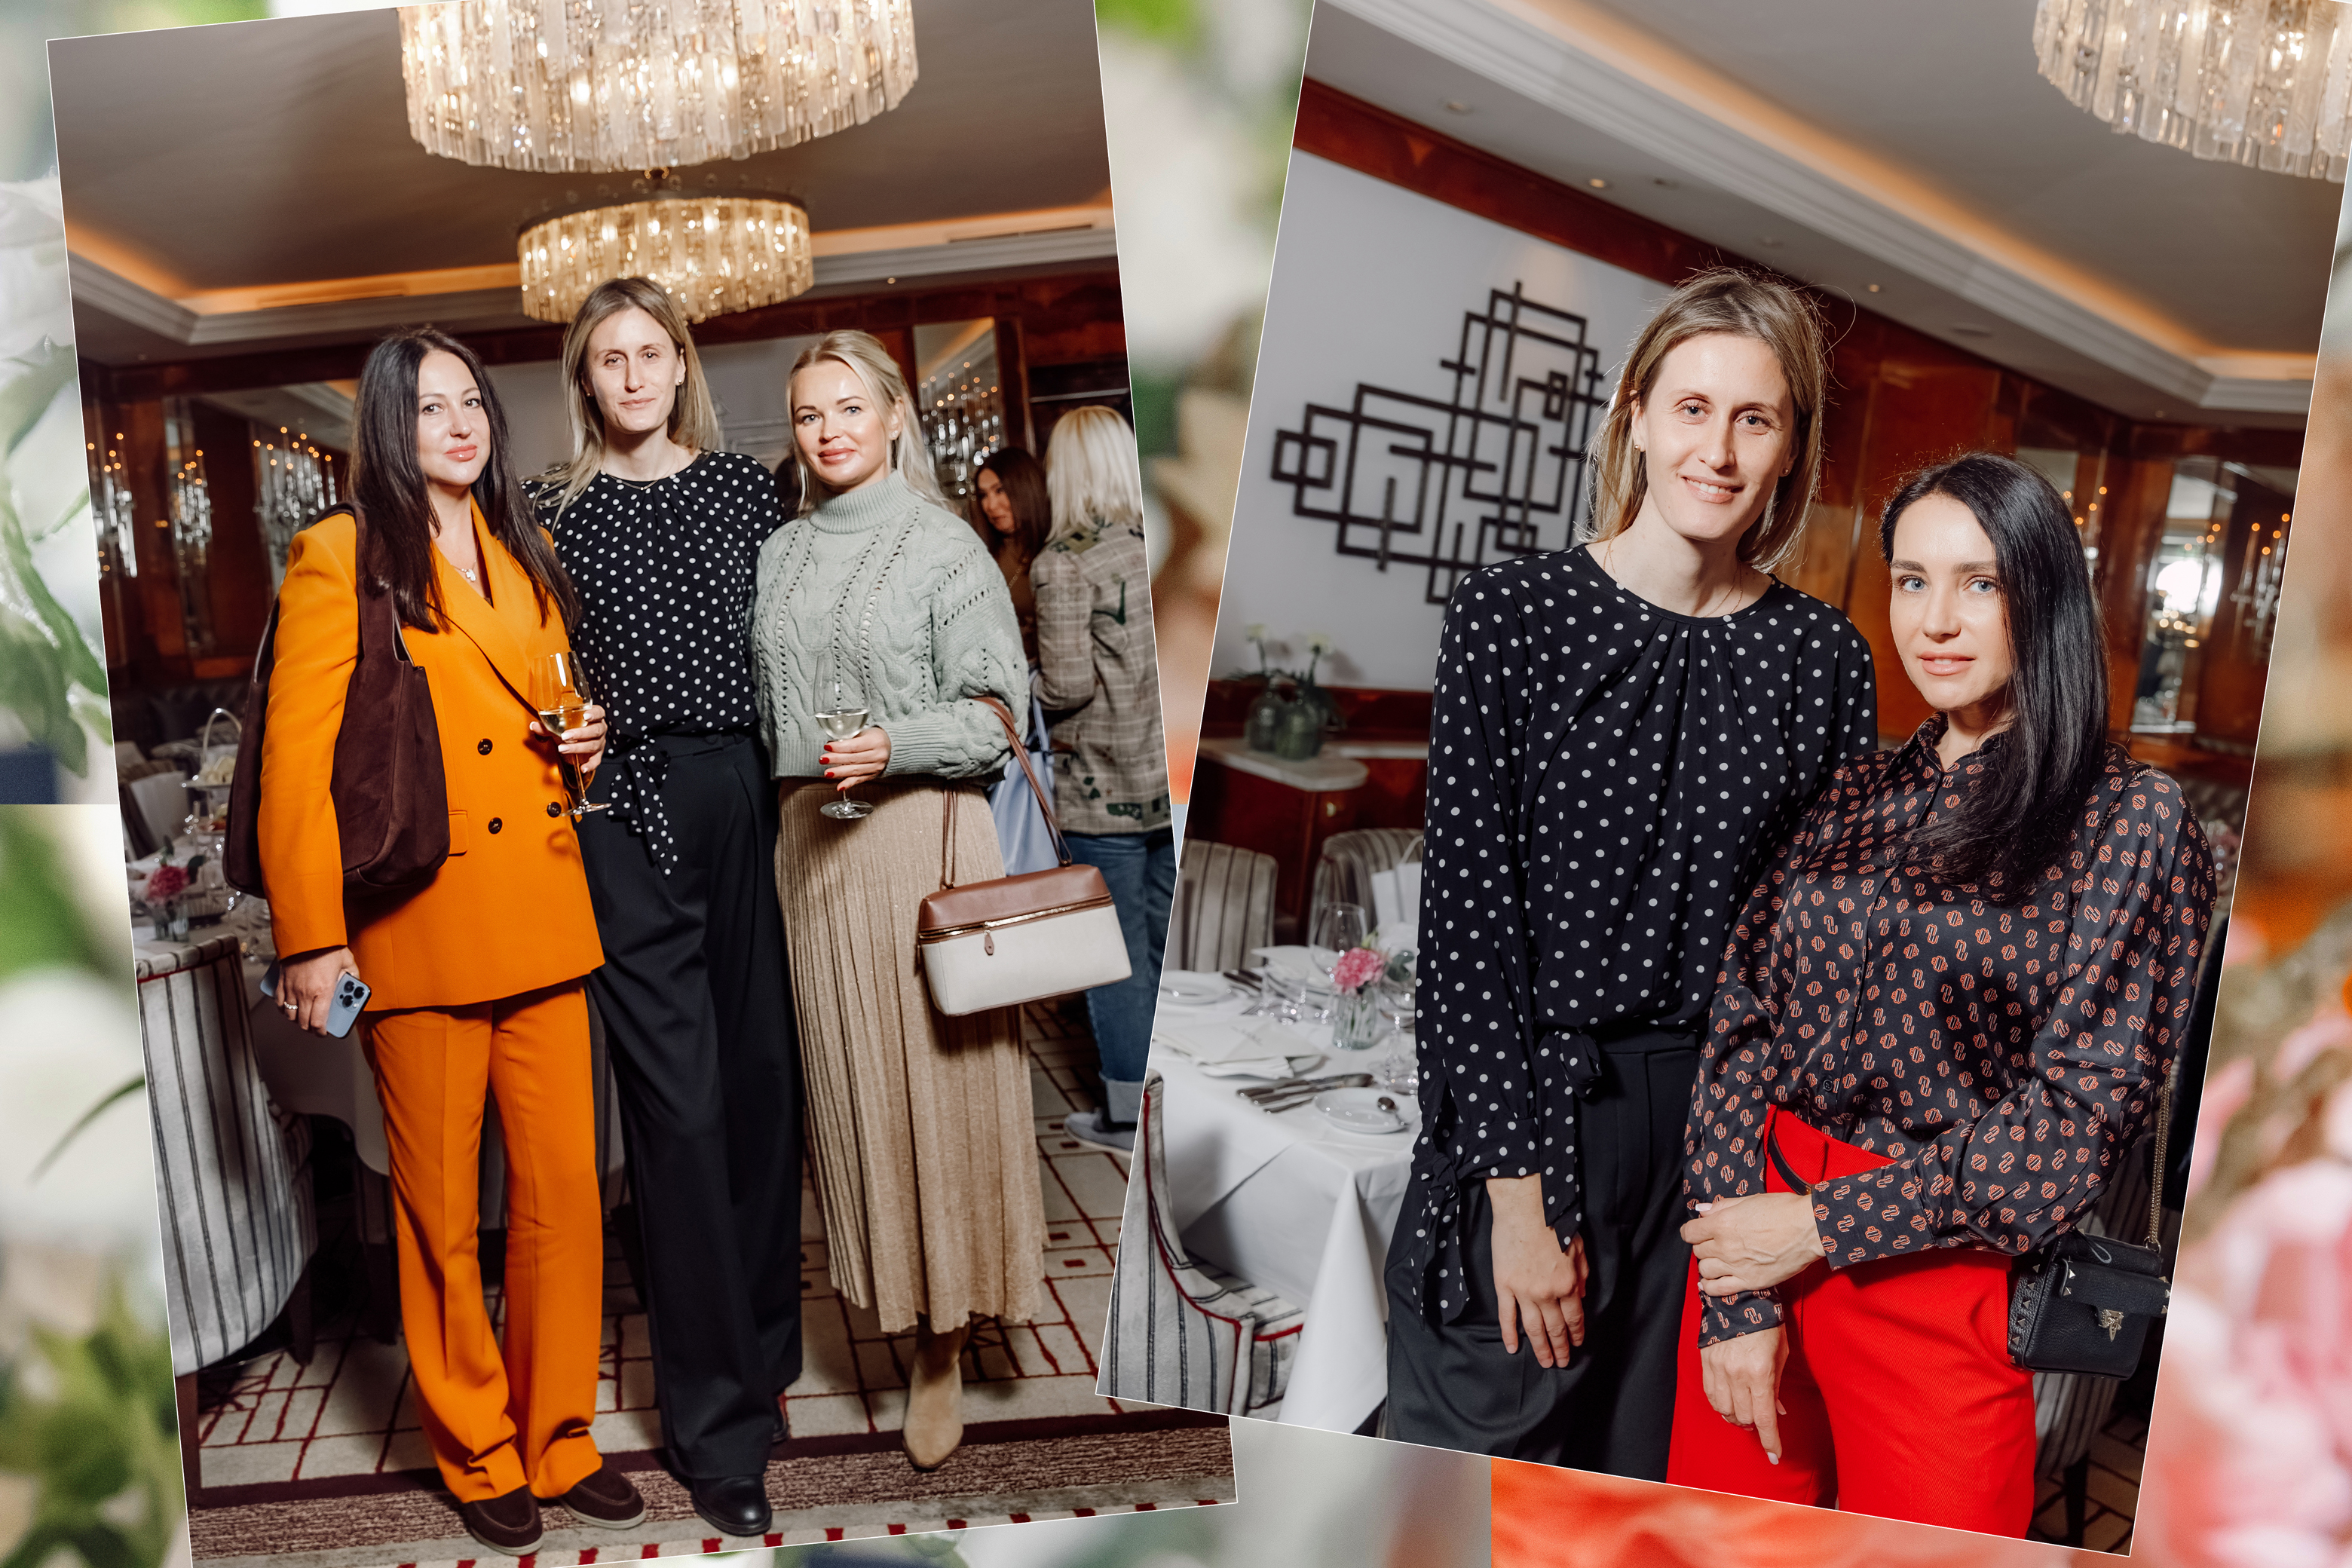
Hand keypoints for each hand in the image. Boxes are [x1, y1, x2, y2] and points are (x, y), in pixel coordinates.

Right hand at [279, 947, 359, 1036]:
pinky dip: (284, 1008)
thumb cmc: (326, 946)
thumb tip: (353, 984)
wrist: (306, 934)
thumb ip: (352, 976)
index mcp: (323, 991)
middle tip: (315, 1027)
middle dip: (309, 1028)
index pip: (318, 1022)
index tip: (324, 1033)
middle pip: (303, 1022)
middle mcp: (305, 993)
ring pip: (289, 1014)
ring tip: (303, 1018)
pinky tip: (289, 1008)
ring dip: (296, 1019)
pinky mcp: (282, 982)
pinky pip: (279, 1002)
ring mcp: (292, 988)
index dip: (321, 1032)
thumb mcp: (347, 961)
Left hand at [529, 702, 607, 779]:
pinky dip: (589, 765)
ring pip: (593, 745)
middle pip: (595, 730)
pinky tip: (583, 767)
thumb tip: (534, 726)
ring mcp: (599, 743)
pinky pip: (595, 761)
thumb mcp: (559, 727)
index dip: (594, 714)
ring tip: (563, 748)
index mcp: (593, 717)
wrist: (576, 744)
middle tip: (565, 736)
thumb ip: (548, 727)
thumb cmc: (571, 730)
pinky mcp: (596, 756)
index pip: (598, 712)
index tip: (585, 716)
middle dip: (580, 733)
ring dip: (577, 747)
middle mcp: (599, 729)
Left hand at [822, 725, 890, 789]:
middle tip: (823, 759)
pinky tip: (840, 786)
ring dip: (839, 773)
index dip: (839, 747)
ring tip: (827, 773)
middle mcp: (878, 755)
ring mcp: (876, 767)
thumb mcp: (865, 732)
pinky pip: (859, 780)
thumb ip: (850, 739)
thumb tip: (831, 745)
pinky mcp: (874, 775)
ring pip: (855, 771)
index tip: (827, 747)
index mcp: (875, 741)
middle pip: (853, 759)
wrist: (892, 746)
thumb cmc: (875, 737)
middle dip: (836, 760)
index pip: (854, 746)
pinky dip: (848, 784)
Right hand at [1486, 1174, 1587, 1367]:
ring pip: (1533, 1328)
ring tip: (1545, 1362)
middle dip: (1560, 1348)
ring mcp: (1523, 1291)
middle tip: (1562, 1363)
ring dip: (1540, 1348)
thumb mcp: (1579, 1248)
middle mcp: (1547, 1293)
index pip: (1575, 1317)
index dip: (1576, 1334)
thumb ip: (1582, 1276)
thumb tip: (1581, 1297)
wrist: (1525, 1206)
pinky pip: (1506, 1315)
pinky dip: (1508, 1334)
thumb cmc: (1554, 1222)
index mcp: (1568, 1284)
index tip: (1577, 1345)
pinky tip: (1512, 1347)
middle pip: (1555, 1328)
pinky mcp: (1504, 1285)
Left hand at [1682, 1190, 1825, 1296]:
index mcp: (1722, 1224)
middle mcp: (1725, 1247)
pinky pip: (1720, 1289)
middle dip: (1703, 1246)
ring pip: (1705, 1270)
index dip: (1692, 1231)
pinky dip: (1710, 1287)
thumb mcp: (1749, 1200)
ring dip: (1707, 1265)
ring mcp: (1737, 1266)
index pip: (1690, 1232)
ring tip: (1716, 1261)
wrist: (1809, 1229)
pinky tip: (1709, 1283)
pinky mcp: (1750, 1281)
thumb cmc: (1783, 1210)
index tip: (1697, 1231)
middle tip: (1714, 1243)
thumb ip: (1722, 1207)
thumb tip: (1702, 1211)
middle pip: (1698, 1251)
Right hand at [1698, 1327, 1788, 1461]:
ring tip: (1744, 1415)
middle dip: (1755, 1427)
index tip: (1776, 1455)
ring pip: (1724, 1411)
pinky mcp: (1706, 1363)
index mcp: (1760, 1372)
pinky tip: (1729, 1404)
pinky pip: (1711, 1396)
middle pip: (1744, 1418)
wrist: (1739, 1299)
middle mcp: (1737, 1374)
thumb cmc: (1767, 1326)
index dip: (1771, 1441)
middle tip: (1761, 1423)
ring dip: (1737, 1418)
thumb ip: (1777, 1386)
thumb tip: (1776, 1412)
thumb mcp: (1781, 1355)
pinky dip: (1720, 1406)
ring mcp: (1719, 1369)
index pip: (1765, 1418)